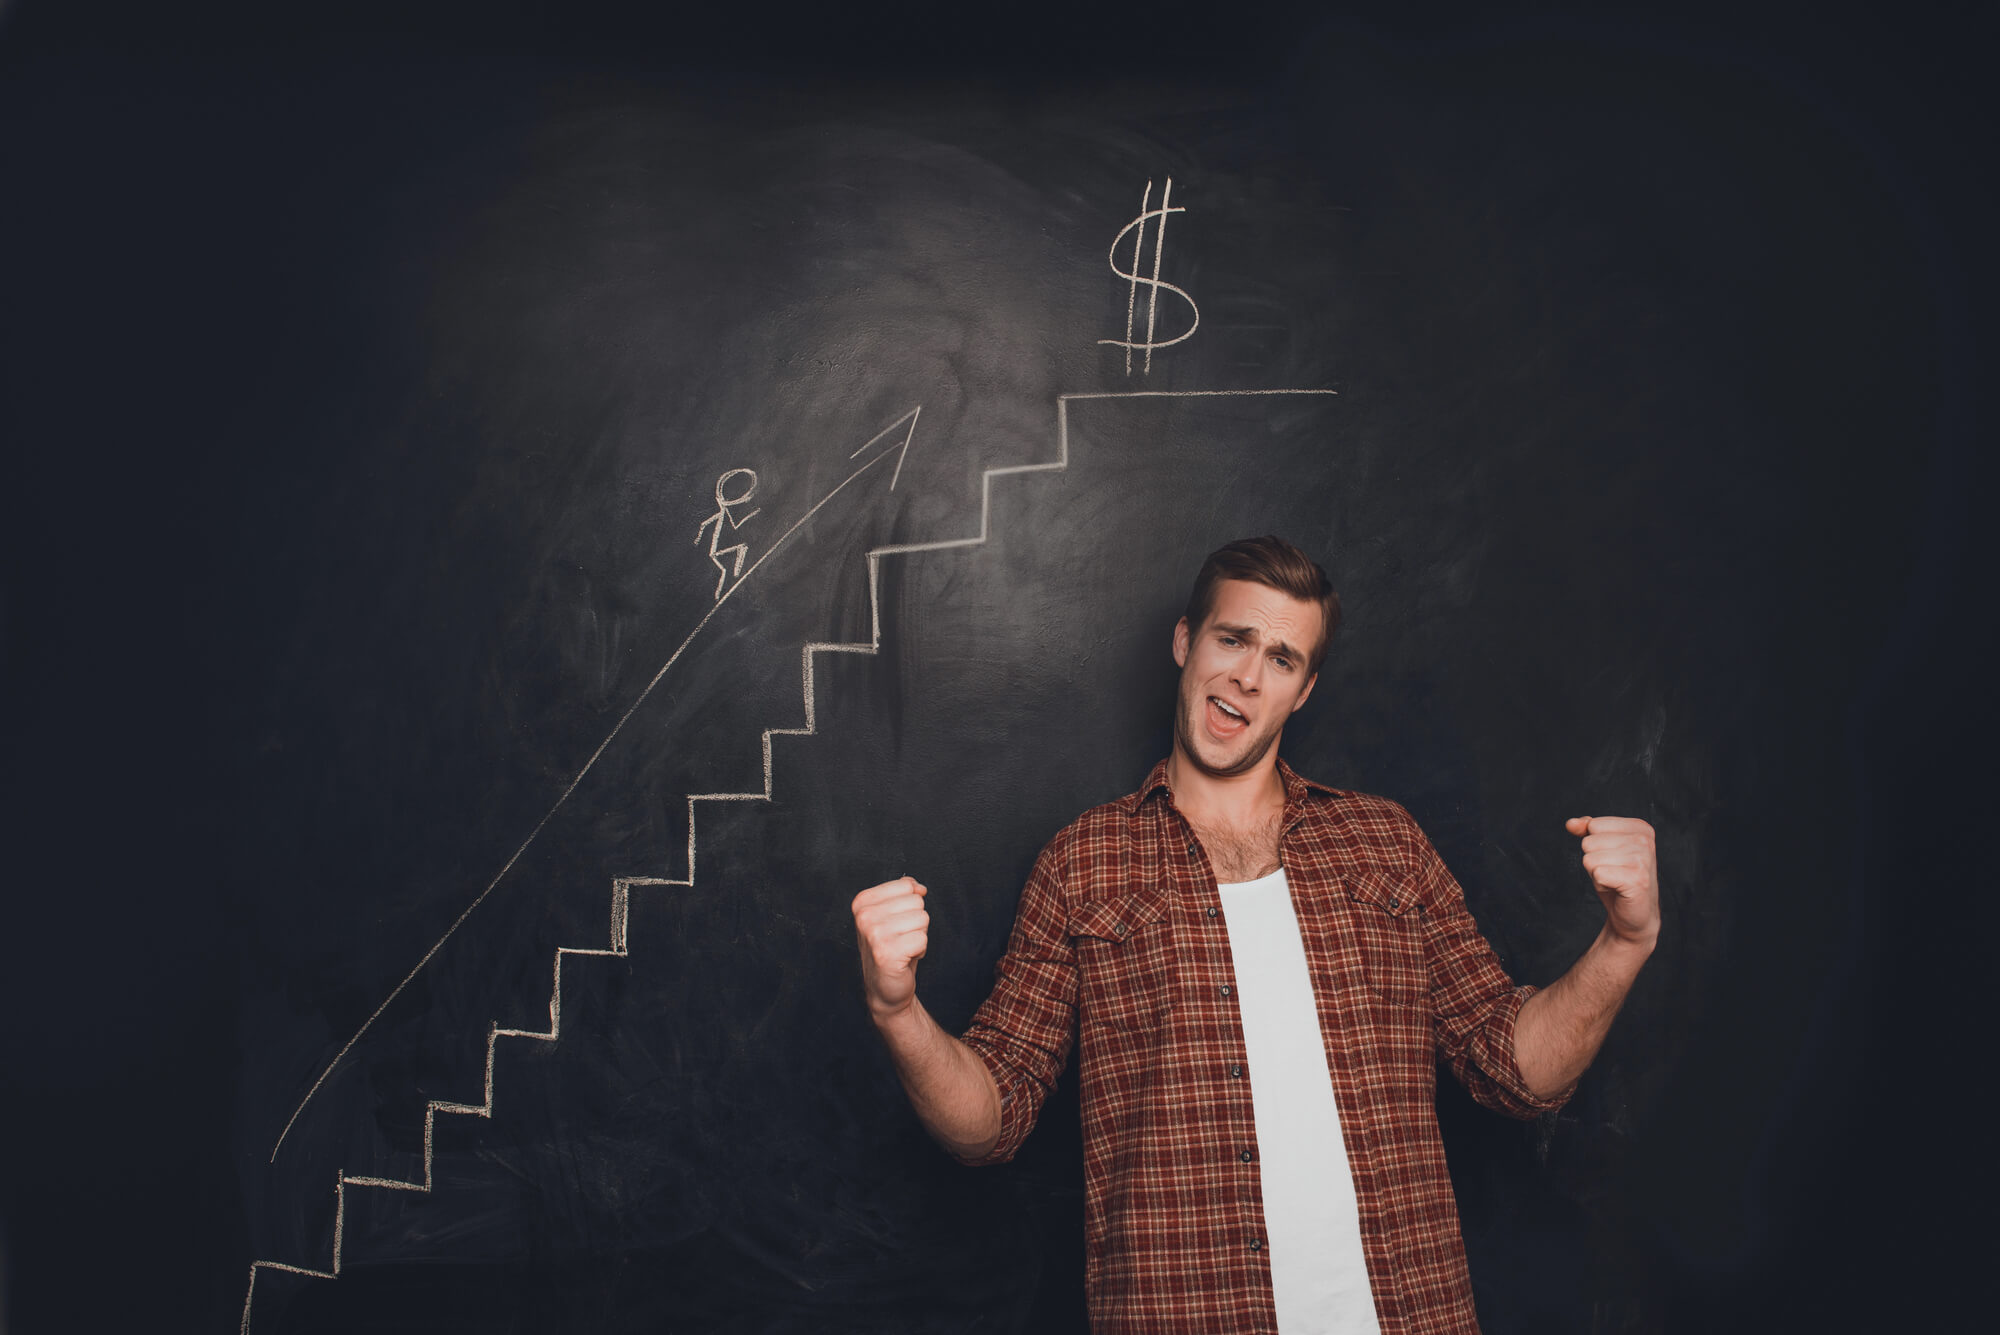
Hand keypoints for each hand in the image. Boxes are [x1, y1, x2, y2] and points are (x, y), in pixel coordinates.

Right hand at [852, 875, 930, 1018]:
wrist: (885, 988)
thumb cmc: (892, 948)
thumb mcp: (893, 914)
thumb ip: (904, 893)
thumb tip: (919, 887)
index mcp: (862, 902)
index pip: (907, 886)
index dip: (910, 906)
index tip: (896, 923)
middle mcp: (864, 916)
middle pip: (916, 902)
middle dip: (916, 922)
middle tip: (901, 938)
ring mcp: (873, 934)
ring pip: (922, 919)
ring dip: (919, 936)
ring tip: (903, 948)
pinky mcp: (886, 952)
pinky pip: (922, 939)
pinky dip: (920, 950)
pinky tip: (905, 959)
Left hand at [1564, 816, 1659, 949]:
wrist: (1634, 915)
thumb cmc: (1617, 879)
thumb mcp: (1600, 849)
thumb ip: (1586, 830)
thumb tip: (1571, 823)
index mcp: (1640, 828)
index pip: (1593, 825)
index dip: (1595, 846)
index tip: (1613, 859)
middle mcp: (1644, 840)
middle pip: (1589, 842)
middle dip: (1595, 861)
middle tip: (1614, 873)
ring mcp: (1643, 859)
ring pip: (1590, 859)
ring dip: (1597, 874)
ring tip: (1615, 881)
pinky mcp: (1637, 879)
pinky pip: (1597, 873)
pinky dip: (1601, 884)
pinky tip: (1616, 889)